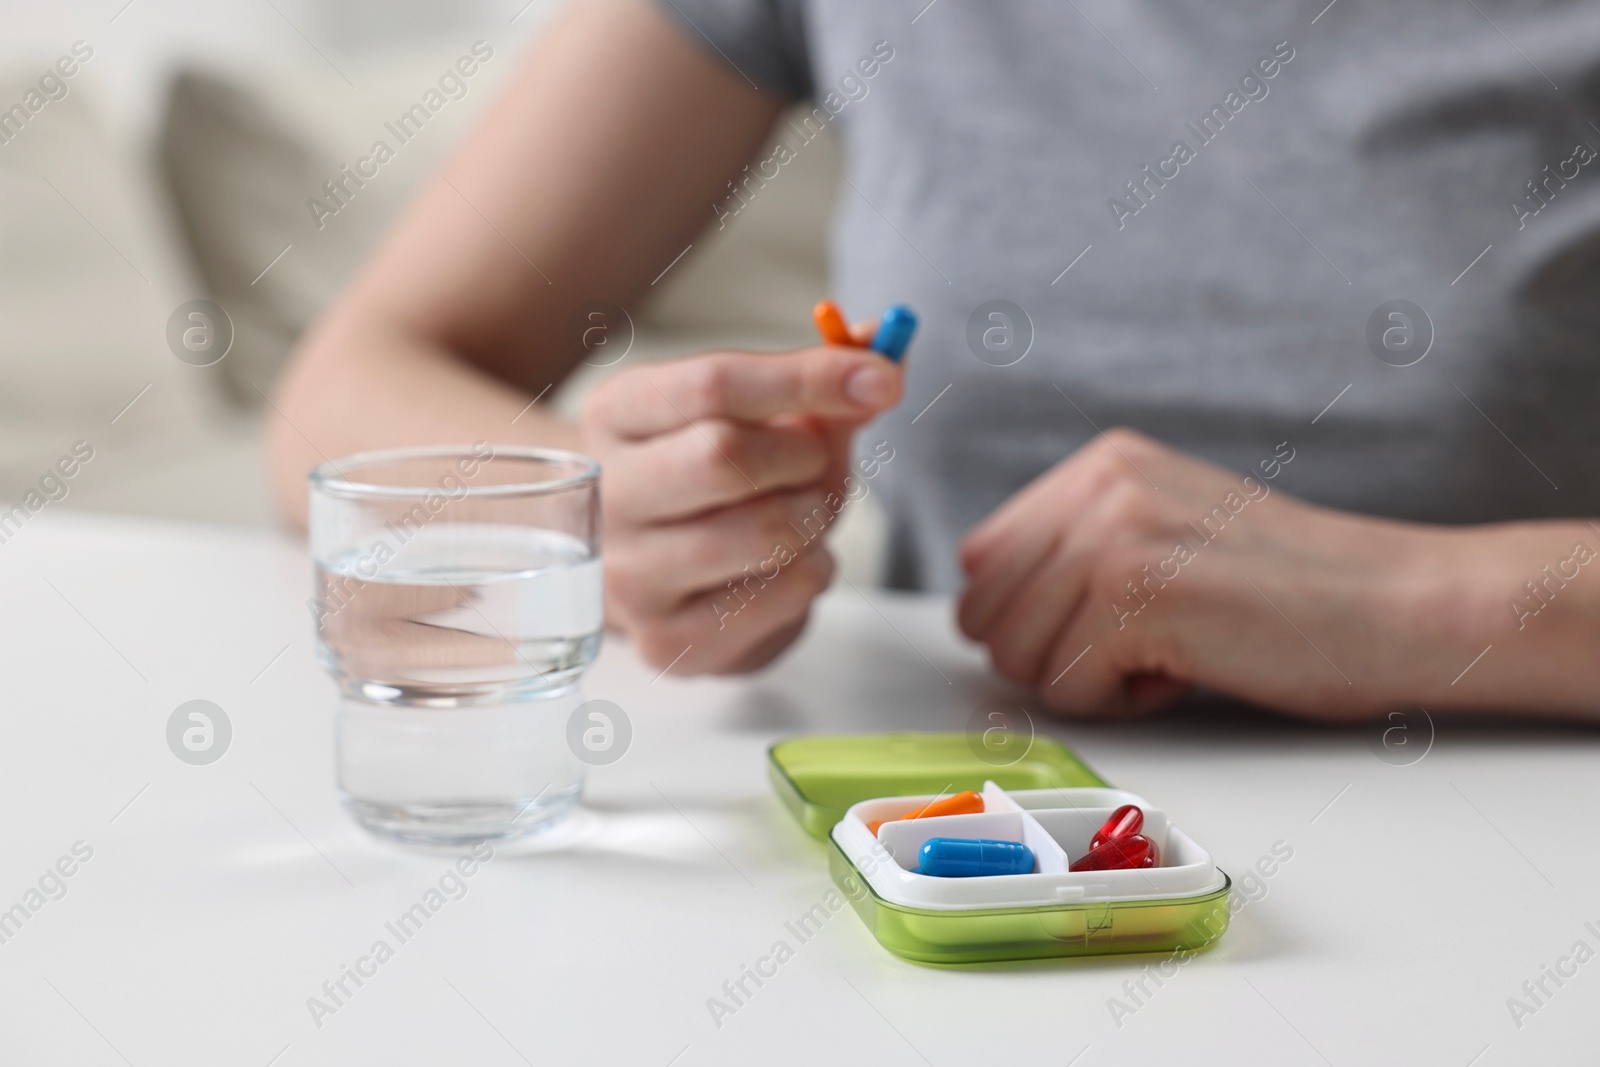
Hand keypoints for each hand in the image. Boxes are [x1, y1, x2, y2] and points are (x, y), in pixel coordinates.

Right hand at [581, 346, 901, 673]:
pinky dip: (812, 571)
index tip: (881, 378)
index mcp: (618, 413)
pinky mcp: (665, 639)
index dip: (808, 377)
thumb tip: (883, 360)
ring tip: (807, 511)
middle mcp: (608, 493)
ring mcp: (628, 574)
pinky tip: (790, 561)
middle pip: (724, 456)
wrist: (665, 577)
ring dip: (816, 516)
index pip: (713, 384)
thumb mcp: (754, 417)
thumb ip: (815, 389)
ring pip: (763, 533)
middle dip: (803, 455)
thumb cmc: (713, 480)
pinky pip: (779, 595)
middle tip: (816, 461)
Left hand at [956, 429, 1526, 719]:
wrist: (1400, 605)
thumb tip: (976, 605)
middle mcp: (1097, 485)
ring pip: (1016, 658)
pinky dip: (1123, 704)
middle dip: (1051, 654)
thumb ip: (1074, 548)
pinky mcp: (1135, 594)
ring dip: (1090, 679)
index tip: (1105, 624)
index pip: (978, 562)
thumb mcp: (1166, 529)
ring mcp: (1113, 534)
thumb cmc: (1290, 590)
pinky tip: (1190, 667)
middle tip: (1144, 643)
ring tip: (1173, 648)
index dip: (1029, 619)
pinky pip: (1067, 691)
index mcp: (1099, 463)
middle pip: (984, 615)